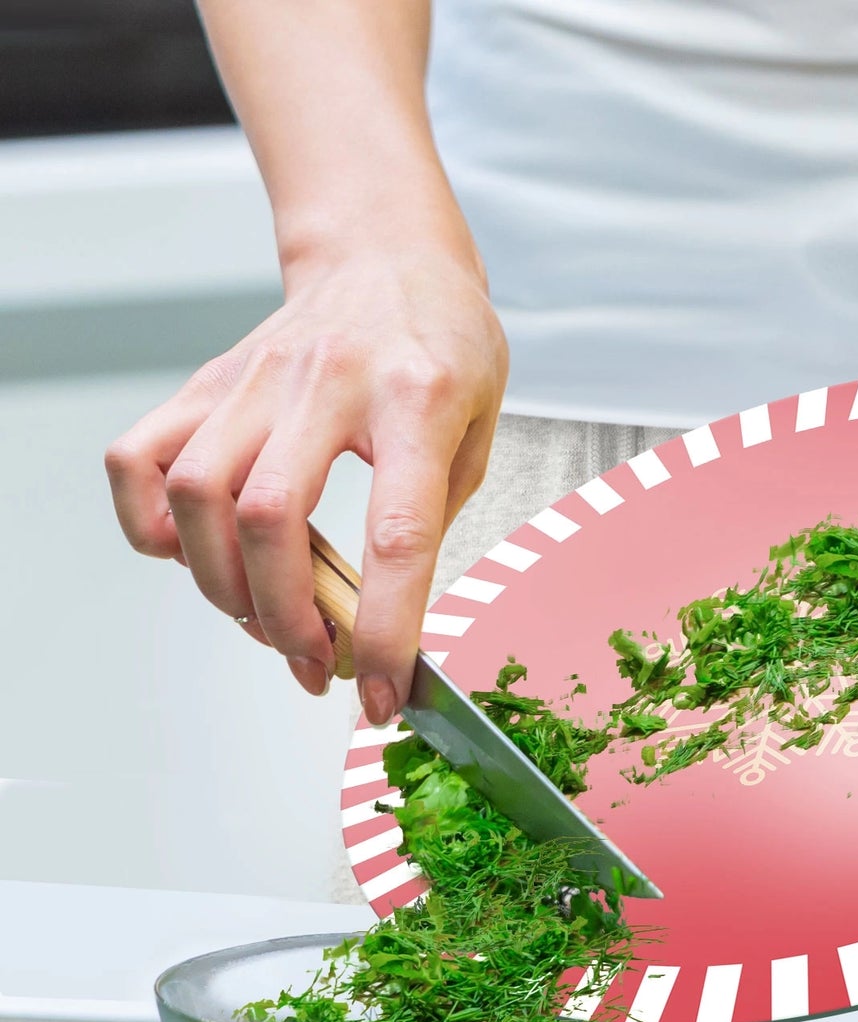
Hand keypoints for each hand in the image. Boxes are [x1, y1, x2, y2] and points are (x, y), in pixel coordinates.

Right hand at [106, 243, 507, 722]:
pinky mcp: (208, 382)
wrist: (387, 255)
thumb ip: (431, 521)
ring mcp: (256, 379)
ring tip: (266, 619)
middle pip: (269, 519)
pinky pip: (141, 459)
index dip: (385, 629)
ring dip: (223, 587)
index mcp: (417, 400)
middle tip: (317, 664)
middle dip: (287, 620)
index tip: (384, 692)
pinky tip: (196, 553)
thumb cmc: (444, 348)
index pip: (396, 532)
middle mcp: (326, 384)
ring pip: (197, 496)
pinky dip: (152, 525)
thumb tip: (384, 623)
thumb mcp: (478, 433)